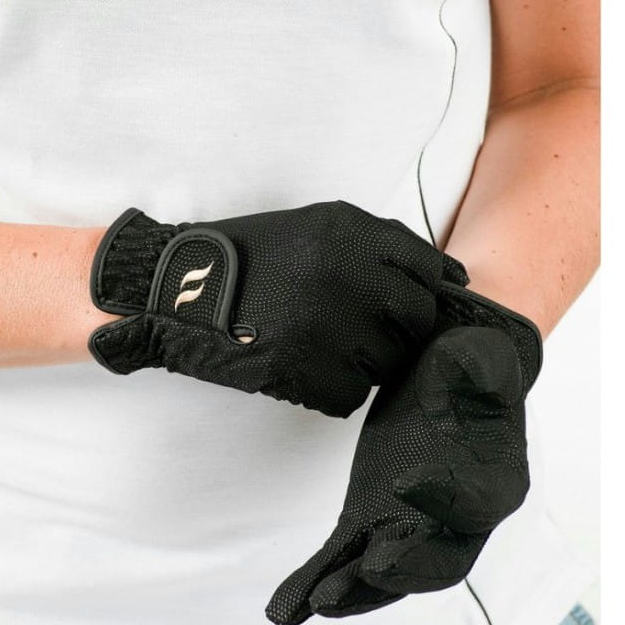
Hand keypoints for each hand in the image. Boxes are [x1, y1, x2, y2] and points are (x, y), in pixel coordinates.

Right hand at [88, 201, 465, 416]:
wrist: (177, 290)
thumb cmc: (248, 261)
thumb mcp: (313, 229)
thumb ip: (377, 246)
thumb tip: (447, 274)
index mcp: (349, 231)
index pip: (428, 267)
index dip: (424, 292)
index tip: (409, 308)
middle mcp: (344, 273)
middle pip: (416, 320)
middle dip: (398, 334)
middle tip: (360, 335)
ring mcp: (325, 323)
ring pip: (387, 364)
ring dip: (363, 365)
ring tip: (321, 350)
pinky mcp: (303, 368)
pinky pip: (350, 396)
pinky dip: (332, 391)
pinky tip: (301, 370)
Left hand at [265, 282, 541, 624]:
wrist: (442, 383)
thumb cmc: (467, 372)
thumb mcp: (482, 356)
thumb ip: (486, 367)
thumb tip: (476, 362)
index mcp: (495, 484)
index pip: (475, 506)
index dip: (444, 500)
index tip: (403, 481)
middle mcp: (453, 520)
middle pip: (436, 562)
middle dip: (404, 569)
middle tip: (368, 570)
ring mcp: (405, 526)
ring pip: (384, 572)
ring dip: (354, 592)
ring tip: (318, 602)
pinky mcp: (366, 520)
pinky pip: (341, 558)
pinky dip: (314, 583)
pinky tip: (286, 609)